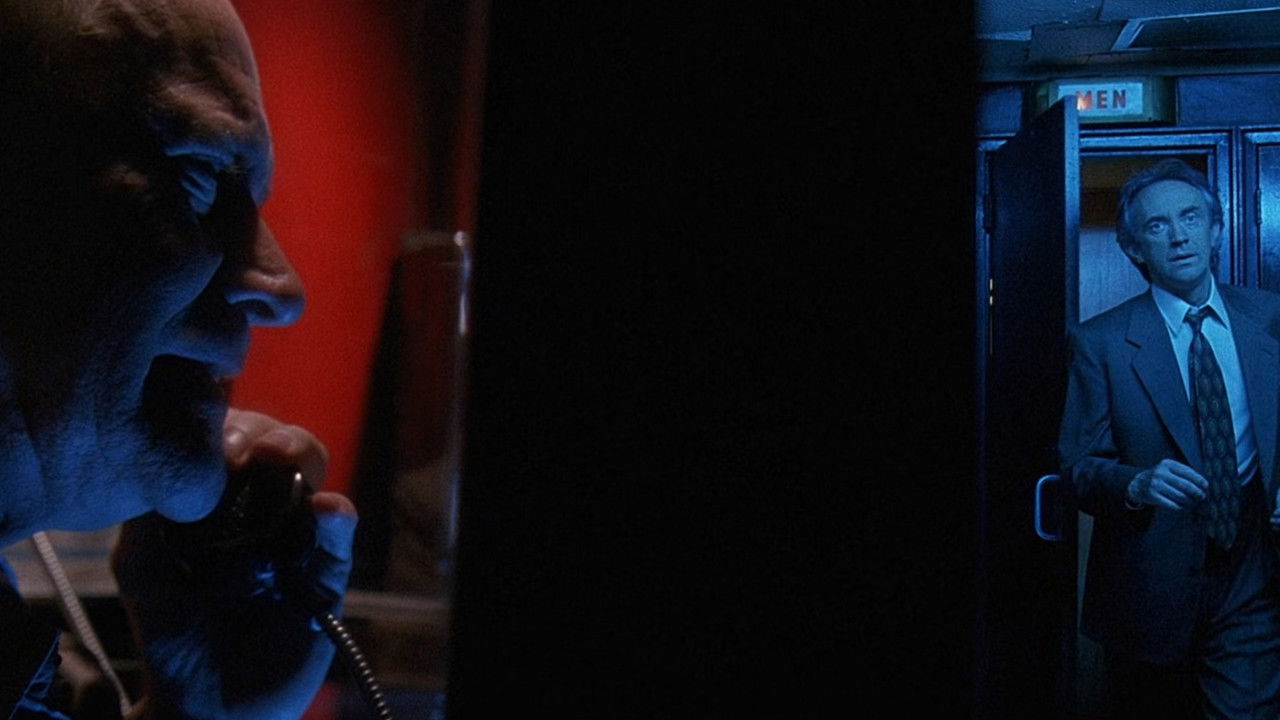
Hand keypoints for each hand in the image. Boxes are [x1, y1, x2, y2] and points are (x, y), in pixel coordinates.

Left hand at [112, 409, 357, 719]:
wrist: (209, 705)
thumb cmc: (171, 633)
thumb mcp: (143, 567)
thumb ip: (149, 515)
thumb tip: (169, 462)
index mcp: (217, 499)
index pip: (233, 440)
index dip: (231, 428)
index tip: (221, 442)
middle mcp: (260, 511)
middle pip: (280, 447)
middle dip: (272, 436)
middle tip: (256, 447)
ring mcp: (295, 539)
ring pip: (315, 477)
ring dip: (304, 458)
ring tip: (286, 461)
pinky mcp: (324, 575)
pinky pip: (338, 538)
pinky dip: (336, 518)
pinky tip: (326, 509)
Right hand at [1127, 458, 1207, 510]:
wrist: (1137, 484)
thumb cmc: (1160, 478)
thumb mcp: (1169, 469)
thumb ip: (1184, 474)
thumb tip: (1204, 485)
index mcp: (1167, 464)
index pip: (1188, 472)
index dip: (1199, 480)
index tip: (1205, 486)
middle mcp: (1160, 472)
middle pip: (1186, 485)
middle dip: (1197, 493)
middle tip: (1201, 497)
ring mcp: (1155, 484)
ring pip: (1180, 496)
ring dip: (1190, 502)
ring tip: (1193, 503)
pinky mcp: (1152, 495)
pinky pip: (1172, 504)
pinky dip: (1180, 507)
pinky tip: (1183, 507)